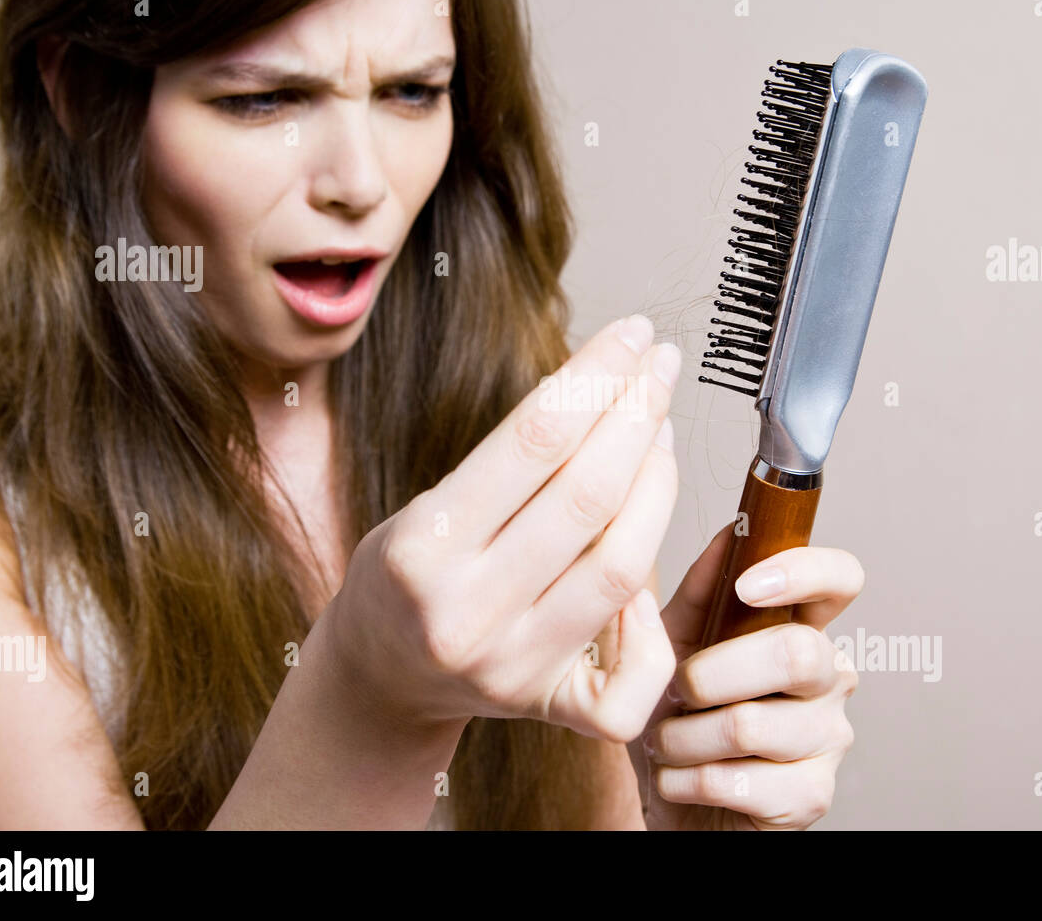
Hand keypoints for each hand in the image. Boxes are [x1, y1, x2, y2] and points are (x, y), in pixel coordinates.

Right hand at [325, 316, 678, 742]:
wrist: (381, 678)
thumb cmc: (408, 576)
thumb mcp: (425, 507)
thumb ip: (508, 465)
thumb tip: (604, 386)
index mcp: (423, 549)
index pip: (535, 439)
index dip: (597, 375)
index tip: (632, 335)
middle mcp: (467, 613)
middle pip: (589, 498)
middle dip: (638, 413)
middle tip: (660, 367)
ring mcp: (513, 667)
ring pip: (622, 566)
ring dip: (658, 483)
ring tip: (660, 428)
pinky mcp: (550, 706)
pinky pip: (634, 675)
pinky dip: (656, 614)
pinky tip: (651, 553)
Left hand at [629, 525, 863, 829]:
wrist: (668, 799)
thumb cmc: (676, 718)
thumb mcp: (671, 643)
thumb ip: (698, 591)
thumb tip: (729, 533)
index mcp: (801, 628)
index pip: (841, 579)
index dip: (804, 572)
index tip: (748, 586)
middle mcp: (829, 678)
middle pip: (796, 653)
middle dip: (709, 674)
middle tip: (677, 693)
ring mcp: (828, 739)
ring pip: (750, 723)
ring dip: (682, 737)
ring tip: (669, 742)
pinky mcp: (811, 797)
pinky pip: (737, 781)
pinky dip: (686, 780)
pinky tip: (682, 779)